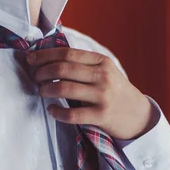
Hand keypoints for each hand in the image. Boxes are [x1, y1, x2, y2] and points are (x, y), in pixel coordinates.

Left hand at [27, 48, 155, 139]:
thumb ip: (84, 65)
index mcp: (102, 61)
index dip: (45, 55)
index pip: (67, 54)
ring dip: (46, 89)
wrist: (139, 115)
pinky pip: (72, 114)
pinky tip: (52, 110)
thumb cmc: (116, 92)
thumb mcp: (106, 72)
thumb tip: (49, 58)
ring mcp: (103, 96)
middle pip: (63, 69)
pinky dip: (57, 112)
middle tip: (35, 77)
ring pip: (65, 89)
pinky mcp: (101, 115)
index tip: (31, 59)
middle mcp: (103, 76)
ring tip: (42, 91)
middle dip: (42, 72)